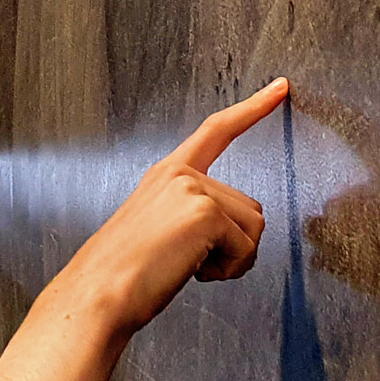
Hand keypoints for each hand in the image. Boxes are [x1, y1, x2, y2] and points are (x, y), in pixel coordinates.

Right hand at [0, 78, 287, 380]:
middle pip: (249, 206)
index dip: (252, 109)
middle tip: (188, 262)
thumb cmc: (124, 274)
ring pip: (253, 228)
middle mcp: (179, 174)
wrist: (99, 292)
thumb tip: (238, 231)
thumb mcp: (160, 229)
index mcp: (166, 174)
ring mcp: (193, 189)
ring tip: (187, 267)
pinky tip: (192, 271)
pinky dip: (228, 270)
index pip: (216, 131)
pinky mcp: (205, 212)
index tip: (280, 87)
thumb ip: (193, 213)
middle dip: (233, 244)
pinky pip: (246, 248)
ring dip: (232, 259)